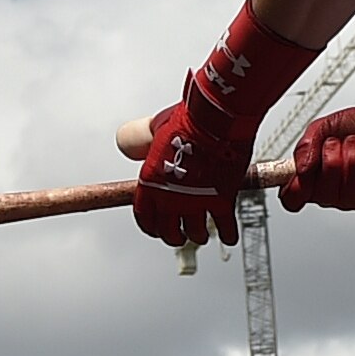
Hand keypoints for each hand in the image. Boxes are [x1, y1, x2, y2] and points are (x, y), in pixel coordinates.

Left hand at [132, 5, 315, 253]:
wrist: (217, 118)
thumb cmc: (188, 118)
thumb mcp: (155, 128)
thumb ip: (141, 141)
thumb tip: (127, 143)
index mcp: (152, 182)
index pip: (145, 217)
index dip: (150, 226)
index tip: (155, 229)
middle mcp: (171, 198)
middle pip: (168, 232)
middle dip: (173, 236)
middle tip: (178, 237)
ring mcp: (197, 203)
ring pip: (195, 233)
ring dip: (198, 236)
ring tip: (200, 235)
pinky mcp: (222, 202)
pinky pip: (224, 227)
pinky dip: (227, 234)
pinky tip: (228, 236)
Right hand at [279, 74, 354, 211]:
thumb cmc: (354, 126)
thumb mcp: (323, 127)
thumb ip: (305, 146)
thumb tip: (302, 169)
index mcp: (308, 176)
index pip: (292, 196)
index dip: (293, 189)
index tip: (298, 175)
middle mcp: (326, 191)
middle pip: (320, 192)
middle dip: (332, 160)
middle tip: (339, 144)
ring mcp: (348, 198)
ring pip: (346, 191)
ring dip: (354, 160)